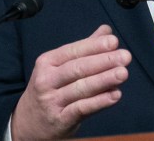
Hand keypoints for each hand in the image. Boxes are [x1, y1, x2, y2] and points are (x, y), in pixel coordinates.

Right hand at [11, 24, 131, 139]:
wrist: (27, 123)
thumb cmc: (49, 89)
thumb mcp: (58, 67)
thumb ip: (84, 49)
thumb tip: (106, 30)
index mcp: (47, 62)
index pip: (73, 51)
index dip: (94, 46)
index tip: (114, 41)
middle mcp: (47, 80)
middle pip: (77, 68)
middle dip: (103, 61)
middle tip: (125, 56)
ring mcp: (52, 101)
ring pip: (81, 88)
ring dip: (104, 80)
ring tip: (123, 73)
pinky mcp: (60, 120)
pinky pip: (81, 109)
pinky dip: (99, 102)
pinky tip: (115, 95)